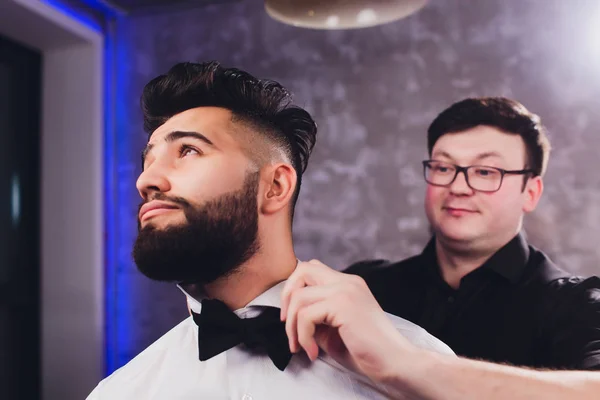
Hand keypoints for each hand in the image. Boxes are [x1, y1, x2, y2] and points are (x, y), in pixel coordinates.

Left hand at [280, 260, 420, 382]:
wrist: (396, 363)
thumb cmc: (367, 351)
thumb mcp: (334, 330)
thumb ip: (316, 317)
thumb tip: (291, 317)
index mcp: (348, 284)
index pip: (311, 269)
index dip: (293, 290)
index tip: (293, 319)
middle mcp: (347, 281)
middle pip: (302, 270)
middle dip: (286, 299)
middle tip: (290, 327)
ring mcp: (346, 290)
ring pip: (299, 297)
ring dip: (293, 327)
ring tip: (302, 347)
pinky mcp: (343, 304)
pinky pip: (306, 315)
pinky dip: (303, 337)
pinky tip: (314, 352)